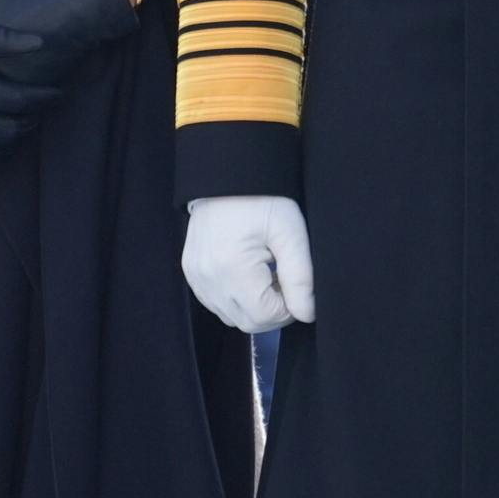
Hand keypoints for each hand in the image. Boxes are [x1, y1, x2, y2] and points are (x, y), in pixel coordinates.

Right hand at [182, 195, 316, 331]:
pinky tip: (248, 275)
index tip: (297, 285)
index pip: (265, 317)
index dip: (289, 308)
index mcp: (231, 268)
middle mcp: (207, 279)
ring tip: (267, 275)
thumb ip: (301, 277)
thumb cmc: (263, 199)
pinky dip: (236, 299)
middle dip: (273, 310)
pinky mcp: (191, 273)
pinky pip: (216, 304)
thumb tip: (307, 314)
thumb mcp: (290, 232)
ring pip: (232, 317)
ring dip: (254, 307)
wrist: (228, 174)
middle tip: (284, 280)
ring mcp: (195, 278)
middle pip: (247, 323)